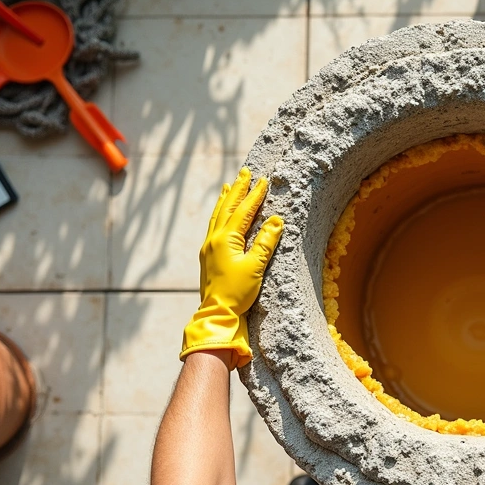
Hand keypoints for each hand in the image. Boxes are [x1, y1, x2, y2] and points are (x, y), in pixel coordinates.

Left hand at [181, 167, 283, 367]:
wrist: (217, 312)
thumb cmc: (237, 292)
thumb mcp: (256, 266)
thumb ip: (266, 242)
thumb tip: (277, 220)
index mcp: (225, 239)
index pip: (243, 211)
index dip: (254, 195)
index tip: (263, 181)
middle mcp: (214, 239)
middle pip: (227, 208)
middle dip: (237, 190)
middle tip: (244, 173)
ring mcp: (208, 247)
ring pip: (217, 216)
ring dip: (226, 200)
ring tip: (229, 186)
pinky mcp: (207, 256)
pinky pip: (214, 226)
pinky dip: (219, 214)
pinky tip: (221, 214)